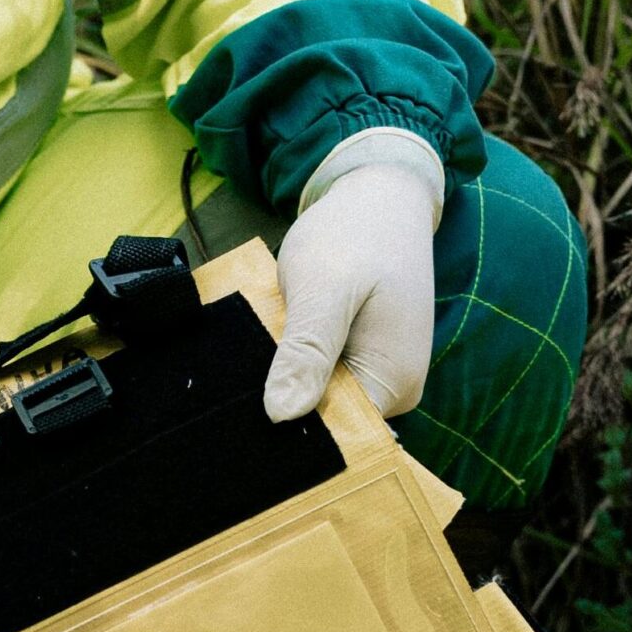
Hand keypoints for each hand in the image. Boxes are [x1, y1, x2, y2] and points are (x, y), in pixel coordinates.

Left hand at [265, 146, 440, 424]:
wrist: (378, 195)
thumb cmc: (353, 234)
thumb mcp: (323, 289)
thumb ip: (307, 352)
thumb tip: (281, 416)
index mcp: (393, 382)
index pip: (335, 436)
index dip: (288, 429)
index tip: (243, 417)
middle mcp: (394, 388)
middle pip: (326, 419)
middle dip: (283, 401)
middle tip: (238, 378)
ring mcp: (379, 371)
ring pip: (318, 394)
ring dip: (285, 376)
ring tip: (254, 352)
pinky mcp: (362, 354)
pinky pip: (321, 371)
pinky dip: (294, 358)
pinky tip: (272, 340)